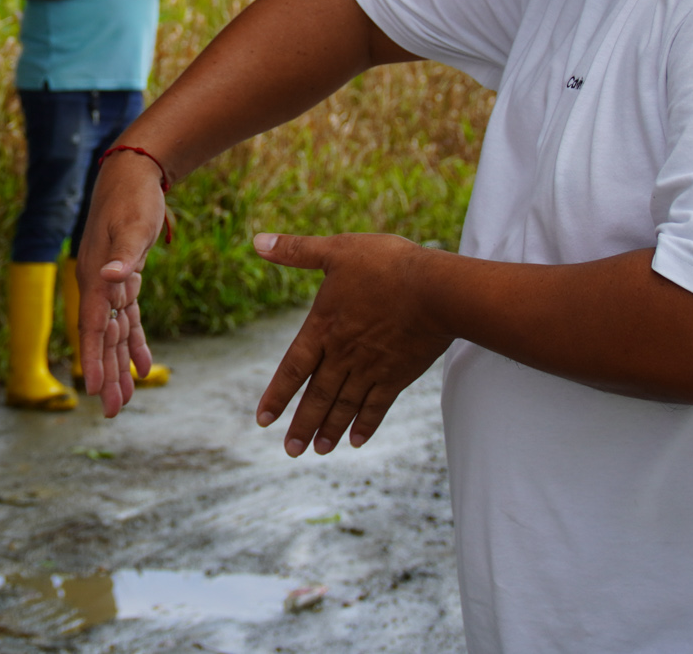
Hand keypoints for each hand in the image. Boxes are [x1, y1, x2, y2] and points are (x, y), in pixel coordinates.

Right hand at [74, 150, 167, 415]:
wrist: (133, 173)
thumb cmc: (131, 198)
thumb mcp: (132, 225)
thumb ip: (123, 255)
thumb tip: (111, 278)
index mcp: (95, 277)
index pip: (93, 326)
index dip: (94, 358)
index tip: (95, 390)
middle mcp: (99, 285)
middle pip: (102, 338)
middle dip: (107, 375)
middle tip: (113, 412)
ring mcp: (111, 283)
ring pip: (114, 333)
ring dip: (120, 366)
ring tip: (124, 401)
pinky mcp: (126, 279)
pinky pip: (129, 319)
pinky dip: (135, 342)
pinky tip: (143, 366)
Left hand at [253, 232, 452, 456]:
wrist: (436, 290)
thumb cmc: (386, 265)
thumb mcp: (337, 250)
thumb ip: (296, 250)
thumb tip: (256, 241)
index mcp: (324, 328)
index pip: (293, 368)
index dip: (277, 395)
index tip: (263, 420)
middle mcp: (344, 354)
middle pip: (317, 396)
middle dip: (302, 424)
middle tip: (290, 450)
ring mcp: (371, 368)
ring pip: (344, 405)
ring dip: (329, 429)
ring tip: (317, 451)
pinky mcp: (398, 374)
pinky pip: (377, 405)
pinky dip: (365, 423)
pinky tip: (356, 440)